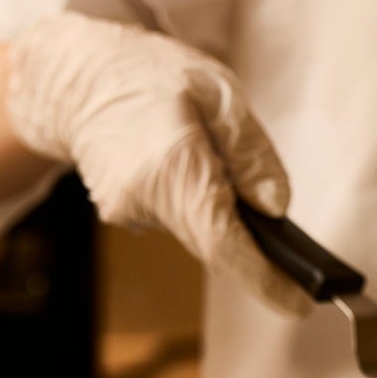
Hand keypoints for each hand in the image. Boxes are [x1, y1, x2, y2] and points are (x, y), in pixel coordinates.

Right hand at [6, 13, 308, 314]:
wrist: (77, 76)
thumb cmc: (151, 74)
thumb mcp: (219, 92)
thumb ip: (251, 152)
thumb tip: (277, 207)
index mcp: (173, 163)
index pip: (223, 242)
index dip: (265, 278)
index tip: (300, 304)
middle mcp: (144, 197)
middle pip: (213, 242)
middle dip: (252, 247)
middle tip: (289, 247)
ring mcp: (127, 211)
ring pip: (196, 229)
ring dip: (218, 210)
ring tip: (217, 163)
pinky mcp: (121, 214)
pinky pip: (175, 218)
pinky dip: (192, 201)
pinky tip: (183, 164)